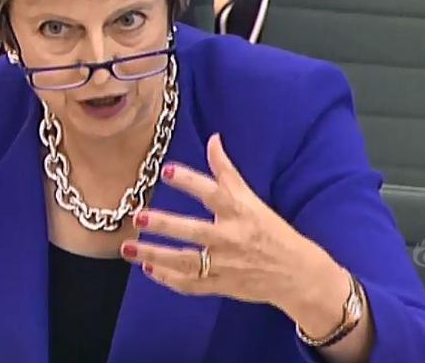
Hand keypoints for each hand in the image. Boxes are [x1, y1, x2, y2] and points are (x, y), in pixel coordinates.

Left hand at [120, 134, 349, 332]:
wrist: (296, 274)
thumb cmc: (271, 231)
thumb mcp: (252, 199)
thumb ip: (227, 171)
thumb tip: (213, 138)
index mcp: (240, 212)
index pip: (213, 192)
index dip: (190, 181)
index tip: (167, 170)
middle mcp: (231, 238)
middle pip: (193, 231)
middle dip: (164, 225)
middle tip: (139, 216)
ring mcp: (224, 265)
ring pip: (185, 262)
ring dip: (155, 255)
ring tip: (128, 248)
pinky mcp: (220, 285)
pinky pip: (190, 284)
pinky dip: (168, 279)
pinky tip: (148, 269)